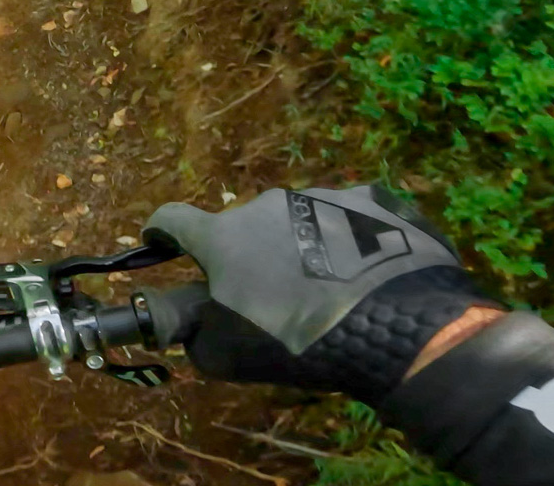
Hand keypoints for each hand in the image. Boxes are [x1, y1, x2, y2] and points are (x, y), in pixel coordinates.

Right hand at [145, 184, 494, 404]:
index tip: (159, 242)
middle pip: (246, 227)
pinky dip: (350, 241)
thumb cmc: (296, 340)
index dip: (161, 231)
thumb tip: (192, 327)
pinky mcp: (373, 202)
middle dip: (249, 255)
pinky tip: (368, 274)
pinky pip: (349, 219)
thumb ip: (198, 335)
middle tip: (269, 294)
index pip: (173, 219)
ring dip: (302, 246)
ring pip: (300, 221)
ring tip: (329, 288)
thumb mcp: (228, 356)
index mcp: (224, 236)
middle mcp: (268, 205)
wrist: (394, 322)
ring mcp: (323, 196)